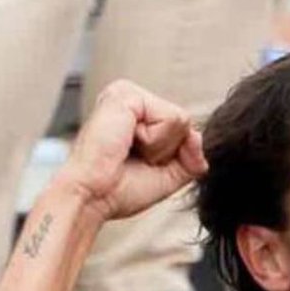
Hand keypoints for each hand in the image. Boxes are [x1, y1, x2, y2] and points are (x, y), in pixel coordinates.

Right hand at [57, 80, 207, 219]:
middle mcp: (132, 99)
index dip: (171, 156)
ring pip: (181, 120)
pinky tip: (127, 142)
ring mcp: (128, 93)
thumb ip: (191, 158)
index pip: (182, 129)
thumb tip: (198, 138)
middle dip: (167, 152)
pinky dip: (155, 141)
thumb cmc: (118, 189)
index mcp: (138, 115)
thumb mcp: (168, 175)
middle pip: (184, 124)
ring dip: (160, 148)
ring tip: (128, 150)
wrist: (92, 197)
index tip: (138, 164)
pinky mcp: (127, 94)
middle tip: (132, 159)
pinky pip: (172, 118)